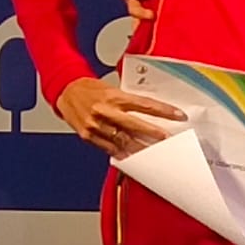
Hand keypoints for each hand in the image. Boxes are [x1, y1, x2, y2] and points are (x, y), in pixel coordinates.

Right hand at [55, 76, 183, 156]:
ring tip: (153, 153)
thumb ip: (127, 102)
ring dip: (139, 148)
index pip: (145, 104)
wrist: (65, 91)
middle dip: (154, 134)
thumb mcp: (111, 88)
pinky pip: (108, 148)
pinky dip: (120, 153)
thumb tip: (149, 113)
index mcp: (114, 96)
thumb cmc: (90, 89)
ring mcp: (96, 125)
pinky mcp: (88, 136)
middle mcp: (106, 110)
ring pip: (123, 140)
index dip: (164, 111)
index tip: (178, 115)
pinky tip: (131, 156)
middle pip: (135, 125)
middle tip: (168, 139)